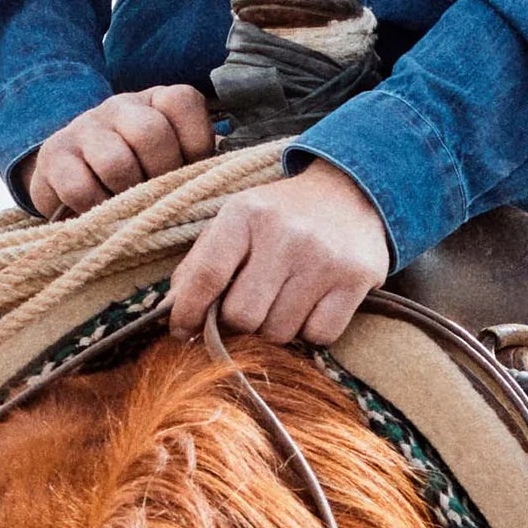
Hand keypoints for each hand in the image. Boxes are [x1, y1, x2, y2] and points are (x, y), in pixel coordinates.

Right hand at [25, 87, 215, 219]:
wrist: (75, 178)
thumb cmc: (139, 176)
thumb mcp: (172, 163)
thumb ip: (199, 167)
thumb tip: (227, 188)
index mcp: (157, 102)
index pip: (182, 101)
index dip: (193, 145)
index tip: (188, 172)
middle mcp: (120, 106)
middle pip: (150, 133)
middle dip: (160, 176)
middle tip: (157, 198)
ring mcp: (85, 127)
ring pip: (115, 162)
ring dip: (127, 197)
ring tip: (129, 208)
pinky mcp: (54, 155)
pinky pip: (79, 186)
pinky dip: (95, 209)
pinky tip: (100, 212)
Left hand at [169, 161, 389, 346]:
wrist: (349, 191)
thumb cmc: (279, 216)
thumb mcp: (235, 222)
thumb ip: (200, 263)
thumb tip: (171, 312)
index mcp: (245, 214)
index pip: (206, 276)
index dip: (189, 312)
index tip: (183, 330)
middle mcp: (285, 234)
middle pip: (243, 316)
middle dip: (240, 323)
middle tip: (249, 309)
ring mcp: (323, 258)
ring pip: (280, 332)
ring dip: (275, 328)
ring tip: (283, 301)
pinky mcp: (356, 278)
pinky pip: (320, 336)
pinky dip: (310, 330)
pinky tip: (312, 305)